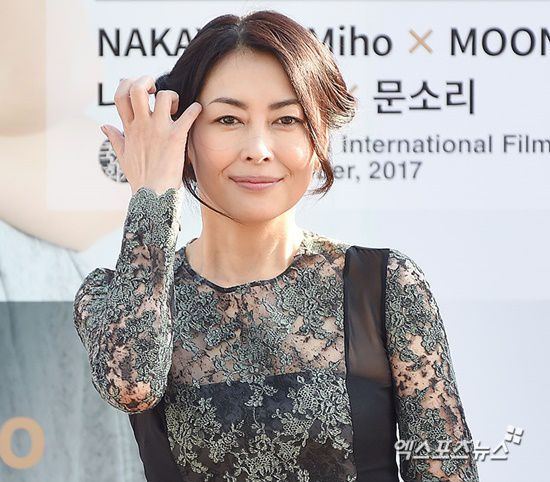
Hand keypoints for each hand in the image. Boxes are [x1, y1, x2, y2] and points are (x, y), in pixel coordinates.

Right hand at [101, 75, 201, 194]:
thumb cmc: (140, 178)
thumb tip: (104, 126)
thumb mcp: (123, 157)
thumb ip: (115, 138)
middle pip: (138, 88)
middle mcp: (143, 125)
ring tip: (176, 107)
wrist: (153, 195)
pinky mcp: (176, 137)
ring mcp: (159, 130)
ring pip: (165, 96)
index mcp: (129, 128)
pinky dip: (195, 109)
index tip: (139, 91)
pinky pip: (188, 115)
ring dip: (173, 96)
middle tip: (156, 90)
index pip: (120, 95)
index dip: (127, 84)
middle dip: (147, 80)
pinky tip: (197, 110)